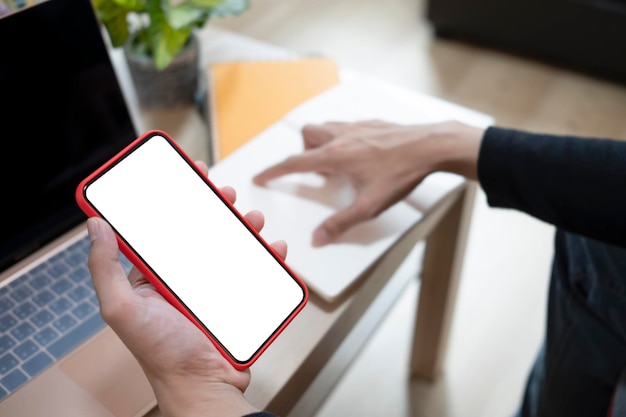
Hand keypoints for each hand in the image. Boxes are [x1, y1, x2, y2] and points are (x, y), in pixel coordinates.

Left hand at [87, 161, 284, 416]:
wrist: (203, 386)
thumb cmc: (162, 354)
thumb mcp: (122, 309)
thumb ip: (105, 268)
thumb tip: (95, 225)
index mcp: (155, 275)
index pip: (164, 227)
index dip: (176, 199)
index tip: (188, 175)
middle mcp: (184, 277)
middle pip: (202, 231)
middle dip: (216, 207)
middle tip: (225, 194)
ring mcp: (213, 287)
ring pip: (232, 246)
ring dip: (245, 226)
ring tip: (253, 218)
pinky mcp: (238, 298)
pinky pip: (255, 270)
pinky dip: (268, 256)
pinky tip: (274, 248)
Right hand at [253, 120, 483, 245]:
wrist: (430, 147)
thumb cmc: (401, 173)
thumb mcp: (369, 205)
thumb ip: (341, 222)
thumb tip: (318, 237)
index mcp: (336, 156)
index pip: (294, 163)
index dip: (274, 171)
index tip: (261, 175)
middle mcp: (342, 136)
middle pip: (307, 136)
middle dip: (303, 152)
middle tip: (315, 172)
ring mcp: (357, 127)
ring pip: (326, 127)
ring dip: (322, 143)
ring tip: (337, 165)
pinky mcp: (372, 124)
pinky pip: (346, 127)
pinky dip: (342, 138)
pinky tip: (361, 155)